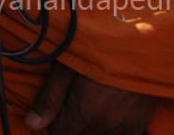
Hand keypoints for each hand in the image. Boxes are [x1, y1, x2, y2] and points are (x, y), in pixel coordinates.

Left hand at [23, 63, 155, 133]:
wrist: (141, 47)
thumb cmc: (99, 50)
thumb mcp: (68, 68)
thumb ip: (50, 99)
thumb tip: (32, 124)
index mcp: (84, 114)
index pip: (59, 134)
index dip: (53, 122)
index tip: (55, 108)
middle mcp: (105, 127)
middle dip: (70, 126)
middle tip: (72, 102)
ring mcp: (125, 129)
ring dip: (90, 129)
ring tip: (90, 107)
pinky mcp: (139, 125)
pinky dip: (110, 130)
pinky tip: (109, 114)